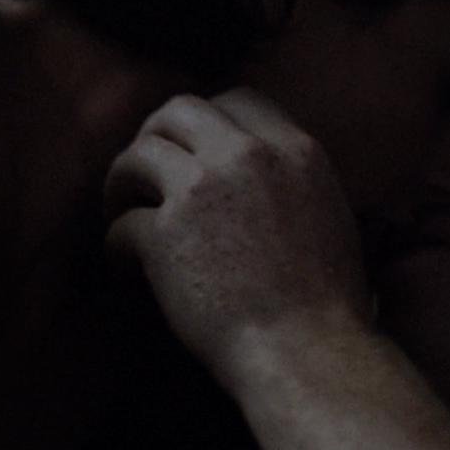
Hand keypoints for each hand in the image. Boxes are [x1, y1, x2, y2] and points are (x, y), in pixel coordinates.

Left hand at [104, 88, 371, 375]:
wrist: (308, 349)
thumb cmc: (330, 304)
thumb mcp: (332, 217)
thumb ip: (295, 181)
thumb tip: (264, 176)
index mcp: (296, 150)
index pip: (239, 100)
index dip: (209, 120)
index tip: (195, 148)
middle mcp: (248, 156)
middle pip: (180, 111)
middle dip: (157, 135)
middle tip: (148, 170)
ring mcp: (202, 190)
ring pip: (138, 154)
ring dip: (124, 181)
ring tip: (122, 209)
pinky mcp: (164, 235)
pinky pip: (122, 223)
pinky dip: (117, 244)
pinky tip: (125, 266)